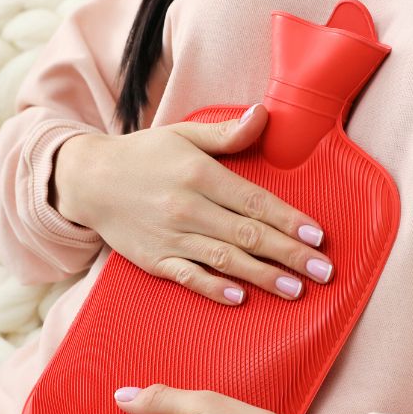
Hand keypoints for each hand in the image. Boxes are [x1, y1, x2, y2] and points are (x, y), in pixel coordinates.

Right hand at [52, 104, 334, 304]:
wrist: (89, 181)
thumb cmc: (143, 156)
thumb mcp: (183, 134)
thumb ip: (226, 133)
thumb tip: (263, 115)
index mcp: (199, 175)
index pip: (254, 202)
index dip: (288, 221)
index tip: (317, 236)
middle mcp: (187, 208)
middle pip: (247, 236)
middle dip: (289, 255)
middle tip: (324, 271)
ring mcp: (170, 237)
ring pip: (225, 260)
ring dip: (263, 277)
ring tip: (296, 290)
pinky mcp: (155, 260)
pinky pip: (188, 277)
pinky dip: (213, 288)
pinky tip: (239, 297)